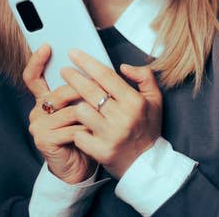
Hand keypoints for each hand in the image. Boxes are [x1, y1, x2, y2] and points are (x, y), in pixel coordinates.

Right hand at [23, 44, 96, 183]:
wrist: (82, 165)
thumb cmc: (87, 132)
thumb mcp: (86, 106)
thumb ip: (88, 87)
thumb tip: (101, 64)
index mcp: (47, 98)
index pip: (33, 76)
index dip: (37, 61)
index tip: (47, 46)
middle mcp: (38, 110)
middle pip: (59, 91)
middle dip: (83, 90)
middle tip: (102, 90)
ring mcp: (39, 125)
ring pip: (70, 109)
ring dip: (90, 112)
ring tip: (104, 114)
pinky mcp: (45, 139)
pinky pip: (72, 127)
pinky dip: (88, 129)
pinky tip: (97, 130)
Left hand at [61, 49, 162, 178]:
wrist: (146, 163)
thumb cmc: (147, 127)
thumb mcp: (155, 99)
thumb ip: (144, 77)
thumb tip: (123, 66)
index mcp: (135, 101)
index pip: (106, 76)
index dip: (87, 62)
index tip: (74, 54)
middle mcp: (123, 117)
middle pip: (90, 91)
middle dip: (73, 77)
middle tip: (64, 71)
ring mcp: (111, 135)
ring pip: (81, 111)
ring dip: (75, 106)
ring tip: (74, 102)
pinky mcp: (101, 151)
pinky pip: (78, 134)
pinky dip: (76, 130)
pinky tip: (77, 127)